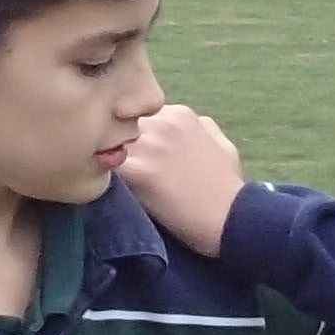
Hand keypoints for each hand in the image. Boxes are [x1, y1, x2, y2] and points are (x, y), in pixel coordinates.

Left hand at [117, 103, 246, 251]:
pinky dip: (102, 176)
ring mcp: (150, 146)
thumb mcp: (224, 145)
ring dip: (106, 159)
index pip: (138, 115)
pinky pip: (105, 166)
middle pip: (120, 125)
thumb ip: (201, 128)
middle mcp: (162, 123)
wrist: (232, 220)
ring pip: (108, 142)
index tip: (134, 156)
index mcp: (180, 114)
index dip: (132, 137)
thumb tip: (185, 125)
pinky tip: (107, 189)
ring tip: (109, 180)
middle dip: (117, 144)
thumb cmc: (229, 188)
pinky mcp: (138, 171)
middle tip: (117, 168)